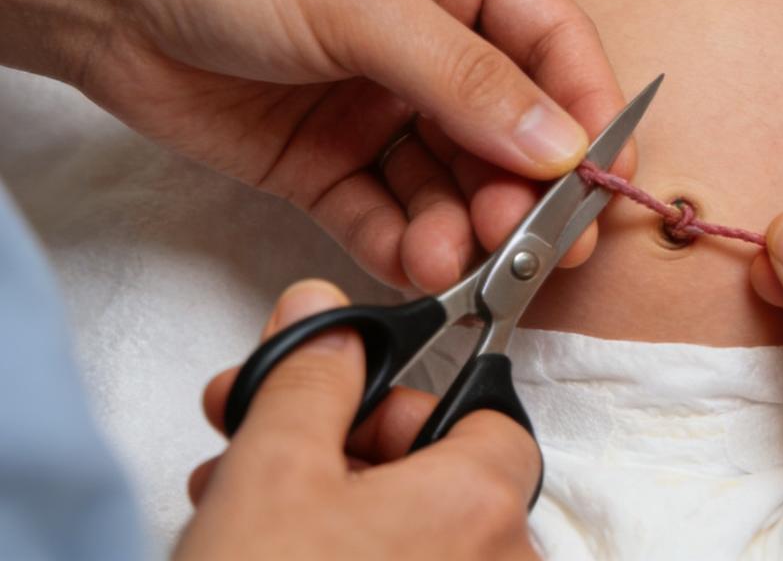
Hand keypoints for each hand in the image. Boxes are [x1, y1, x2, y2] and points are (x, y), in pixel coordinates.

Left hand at [1, 0, 632, 288]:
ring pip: (453, 177)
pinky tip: (416, 264)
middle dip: (528, 186)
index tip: (607, 185)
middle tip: (533, 244)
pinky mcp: (329, 156)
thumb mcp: (363, 0)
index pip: (555, 43)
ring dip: (466, 223)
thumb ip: (466, 78)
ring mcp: (383, 100)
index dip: (589, 112)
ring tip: (459, 259)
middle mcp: (436, 33)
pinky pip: (385, 209)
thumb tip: (564, 147)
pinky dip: (404, 240)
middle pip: (513, 123)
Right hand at [177, 280, 539, 560]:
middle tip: (269, 440)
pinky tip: (253, 544)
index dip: (406, 398)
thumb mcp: (270, 476)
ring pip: (410, 536)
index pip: (486, 412)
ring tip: (231, 496)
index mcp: (484, 509)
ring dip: (325, 503)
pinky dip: (341, 555)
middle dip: (343, 449)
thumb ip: (308, 376)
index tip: (345, 399)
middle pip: (440, 476)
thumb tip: (324, 311)